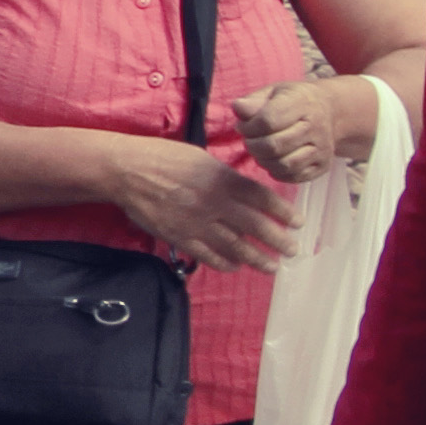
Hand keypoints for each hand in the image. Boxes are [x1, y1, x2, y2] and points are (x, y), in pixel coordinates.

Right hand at [103, 135, 299, 271]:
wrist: (127, 172)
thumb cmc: (163, 158)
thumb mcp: (201, 158)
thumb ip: (225, 176)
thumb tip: (246, 192)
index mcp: (222, 179)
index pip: (261, 198)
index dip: (283, 211)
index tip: (297, 222)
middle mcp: (214, 203)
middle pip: (254, 225)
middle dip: (278, 240)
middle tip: (292, 250)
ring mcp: (197, 223)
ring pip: (235, 246)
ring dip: (257, 258)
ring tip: (272, 266)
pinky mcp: (180, 237)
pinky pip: (208, 255)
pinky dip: (225, 263)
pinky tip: (236, 266)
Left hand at [234, 76, 376, 183]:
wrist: (330, 111)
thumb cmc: (295, 100)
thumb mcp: (275, 92)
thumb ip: (254, 101)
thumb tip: (237, 107)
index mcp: (303, 103)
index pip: (268, 120)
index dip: (249, 127)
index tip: (243, 126)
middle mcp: (316, 127)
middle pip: (274, 145)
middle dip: (253, 145)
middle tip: (249, 140)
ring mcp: (322, 149)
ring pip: (283, 165)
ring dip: (263, 160)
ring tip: (259, 150)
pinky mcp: (322, 166)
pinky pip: (292, 177)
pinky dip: (276, 171)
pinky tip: (273, 159)